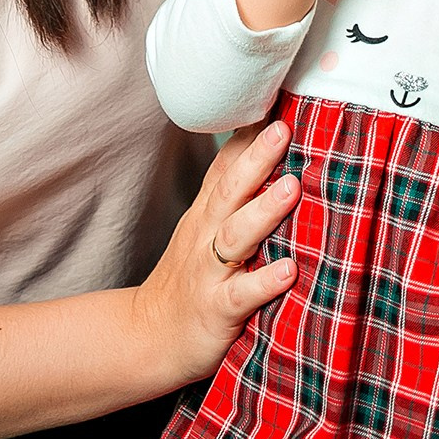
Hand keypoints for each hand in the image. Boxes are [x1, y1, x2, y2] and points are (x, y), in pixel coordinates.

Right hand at [132, 120, 300, 387]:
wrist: (148, 338)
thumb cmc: (190, 279)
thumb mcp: (205, 229)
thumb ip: (235, 194)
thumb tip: (273, 150)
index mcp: (207, 214)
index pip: (225, 166)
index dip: (247, 135)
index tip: (273, 100)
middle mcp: (206, 236)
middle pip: (230, 190)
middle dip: (257, 158)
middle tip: (283, 128)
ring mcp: (208, 271)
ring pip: (235, 236)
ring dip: (263, 210)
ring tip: (291, 187)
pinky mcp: (216, 309)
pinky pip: (241, 293)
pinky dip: (264, 281)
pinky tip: (288, 270)